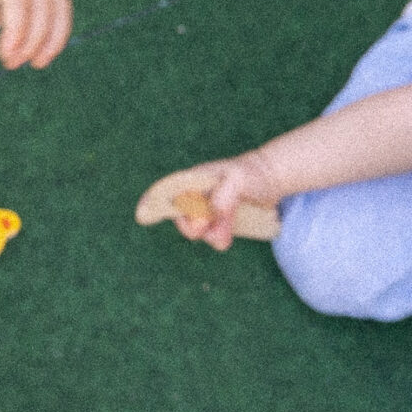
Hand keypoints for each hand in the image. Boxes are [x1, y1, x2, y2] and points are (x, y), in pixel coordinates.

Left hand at [0, 0, 71, 69]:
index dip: (16, 32)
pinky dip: (55, 20)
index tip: (5, 57)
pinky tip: (44, 44)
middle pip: (43, 4)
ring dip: (52, 34)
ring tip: (39, 63)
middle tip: (11, 65)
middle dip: (31, 39)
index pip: (20, 1)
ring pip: (58, 1)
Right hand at [135, 153, 281, 251]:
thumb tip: (205, 221)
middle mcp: (194, 195)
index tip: (142, 215)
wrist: (270, 179)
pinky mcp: (218, 222)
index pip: (165, 191)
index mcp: (191, 180)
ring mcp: (206, 210)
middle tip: (206, 227)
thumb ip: (220, 200)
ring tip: (227, 231)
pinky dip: (219, 236)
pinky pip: (211, 235)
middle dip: (192, 227)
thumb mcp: (236, 182)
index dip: (150, 202)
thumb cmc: (249, 174)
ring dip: (212, 234)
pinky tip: (229, 231)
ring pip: (197, 230)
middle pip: (180, 218)